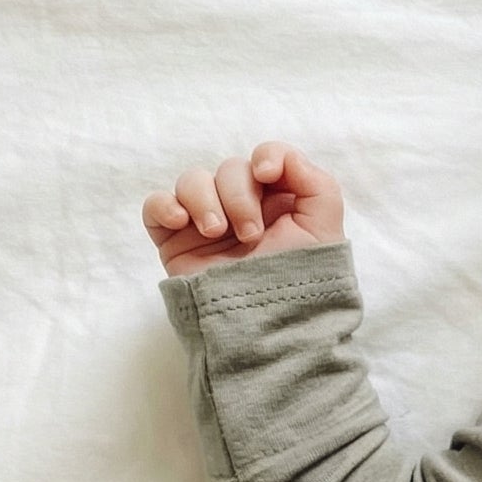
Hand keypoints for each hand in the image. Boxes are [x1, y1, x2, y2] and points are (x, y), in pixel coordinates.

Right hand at [142, 144, 345, 277]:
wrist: (266, 324)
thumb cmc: (299, 280)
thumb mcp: (324, 231)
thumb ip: (317, 184)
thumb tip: (281, 157)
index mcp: (280, 202)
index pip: (267, 157)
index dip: (267, 156)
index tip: (268, 175)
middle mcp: (243, 208)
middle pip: (230, 169)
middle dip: (239, 195)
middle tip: (250, 234)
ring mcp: (206, 222)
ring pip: (193, 180)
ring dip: (204, 200)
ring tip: (216, 233)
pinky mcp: (176, 240)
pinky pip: (157, 205)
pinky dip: (164, 205)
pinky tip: (180, 222)